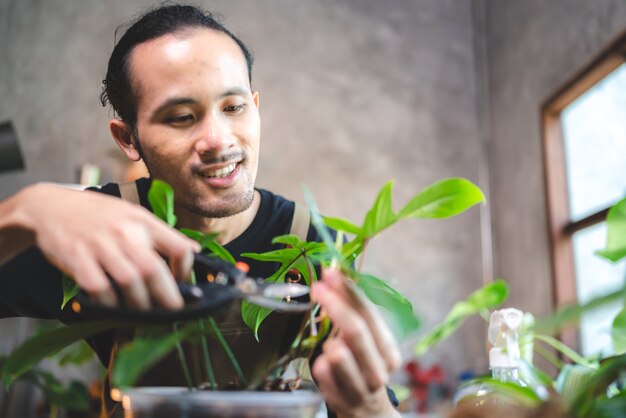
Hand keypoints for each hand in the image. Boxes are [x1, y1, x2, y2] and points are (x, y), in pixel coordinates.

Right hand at [3, 183, 198, 309]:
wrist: (50, 207)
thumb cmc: (97, 215)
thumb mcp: (133, 215)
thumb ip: (160, 233)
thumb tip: (192, 251)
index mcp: (143, 221)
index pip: (178, 247)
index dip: (186, 270)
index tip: (184, 283)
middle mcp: (124, 232)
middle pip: (154, 270)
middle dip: (166, 297)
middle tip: (170, 310)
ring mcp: (100, 246)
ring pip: (129, 282)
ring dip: (139, 304)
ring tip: (143, 312)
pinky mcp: (77, 259)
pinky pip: (100, 289)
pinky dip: (109, 303)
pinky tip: (113, 306)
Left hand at [311, 268, 401, 417]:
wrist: (369, 412)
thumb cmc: (366, 366)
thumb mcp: (368, 341)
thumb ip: (354, 311)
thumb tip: (333, 276)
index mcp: (388, 351)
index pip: (369, 315)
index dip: (349, 291)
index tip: (331, 273)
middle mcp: (378, 370)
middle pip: (355, 331)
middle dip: (334, 305)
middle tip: (317, 287)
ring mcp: (359, 388)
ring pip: (337, 354)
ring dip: (329, 342)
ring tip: (332, 345)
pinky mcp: (339, 399)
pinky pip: (321, 371)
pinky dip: (319, 362)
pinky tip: (326, 365)